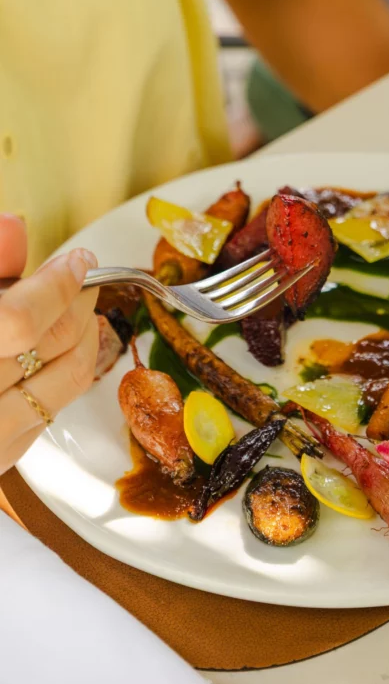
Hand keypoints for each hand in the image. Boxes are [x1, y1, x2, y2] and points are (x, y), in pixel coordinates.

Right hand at [0, 215, 98, 474]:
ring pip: (69, 378)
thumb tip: (12, 226)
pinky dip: (72, 367)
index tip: (76, 259)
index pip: (18, 320)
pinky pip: (56, 407)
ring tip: (77, 307)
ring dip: (85, 334)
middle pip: (53, 343)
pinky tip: (64, 346)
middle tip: (79, 278)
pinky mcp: (2, 456)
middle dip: (77, 301)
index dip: (56, 284)